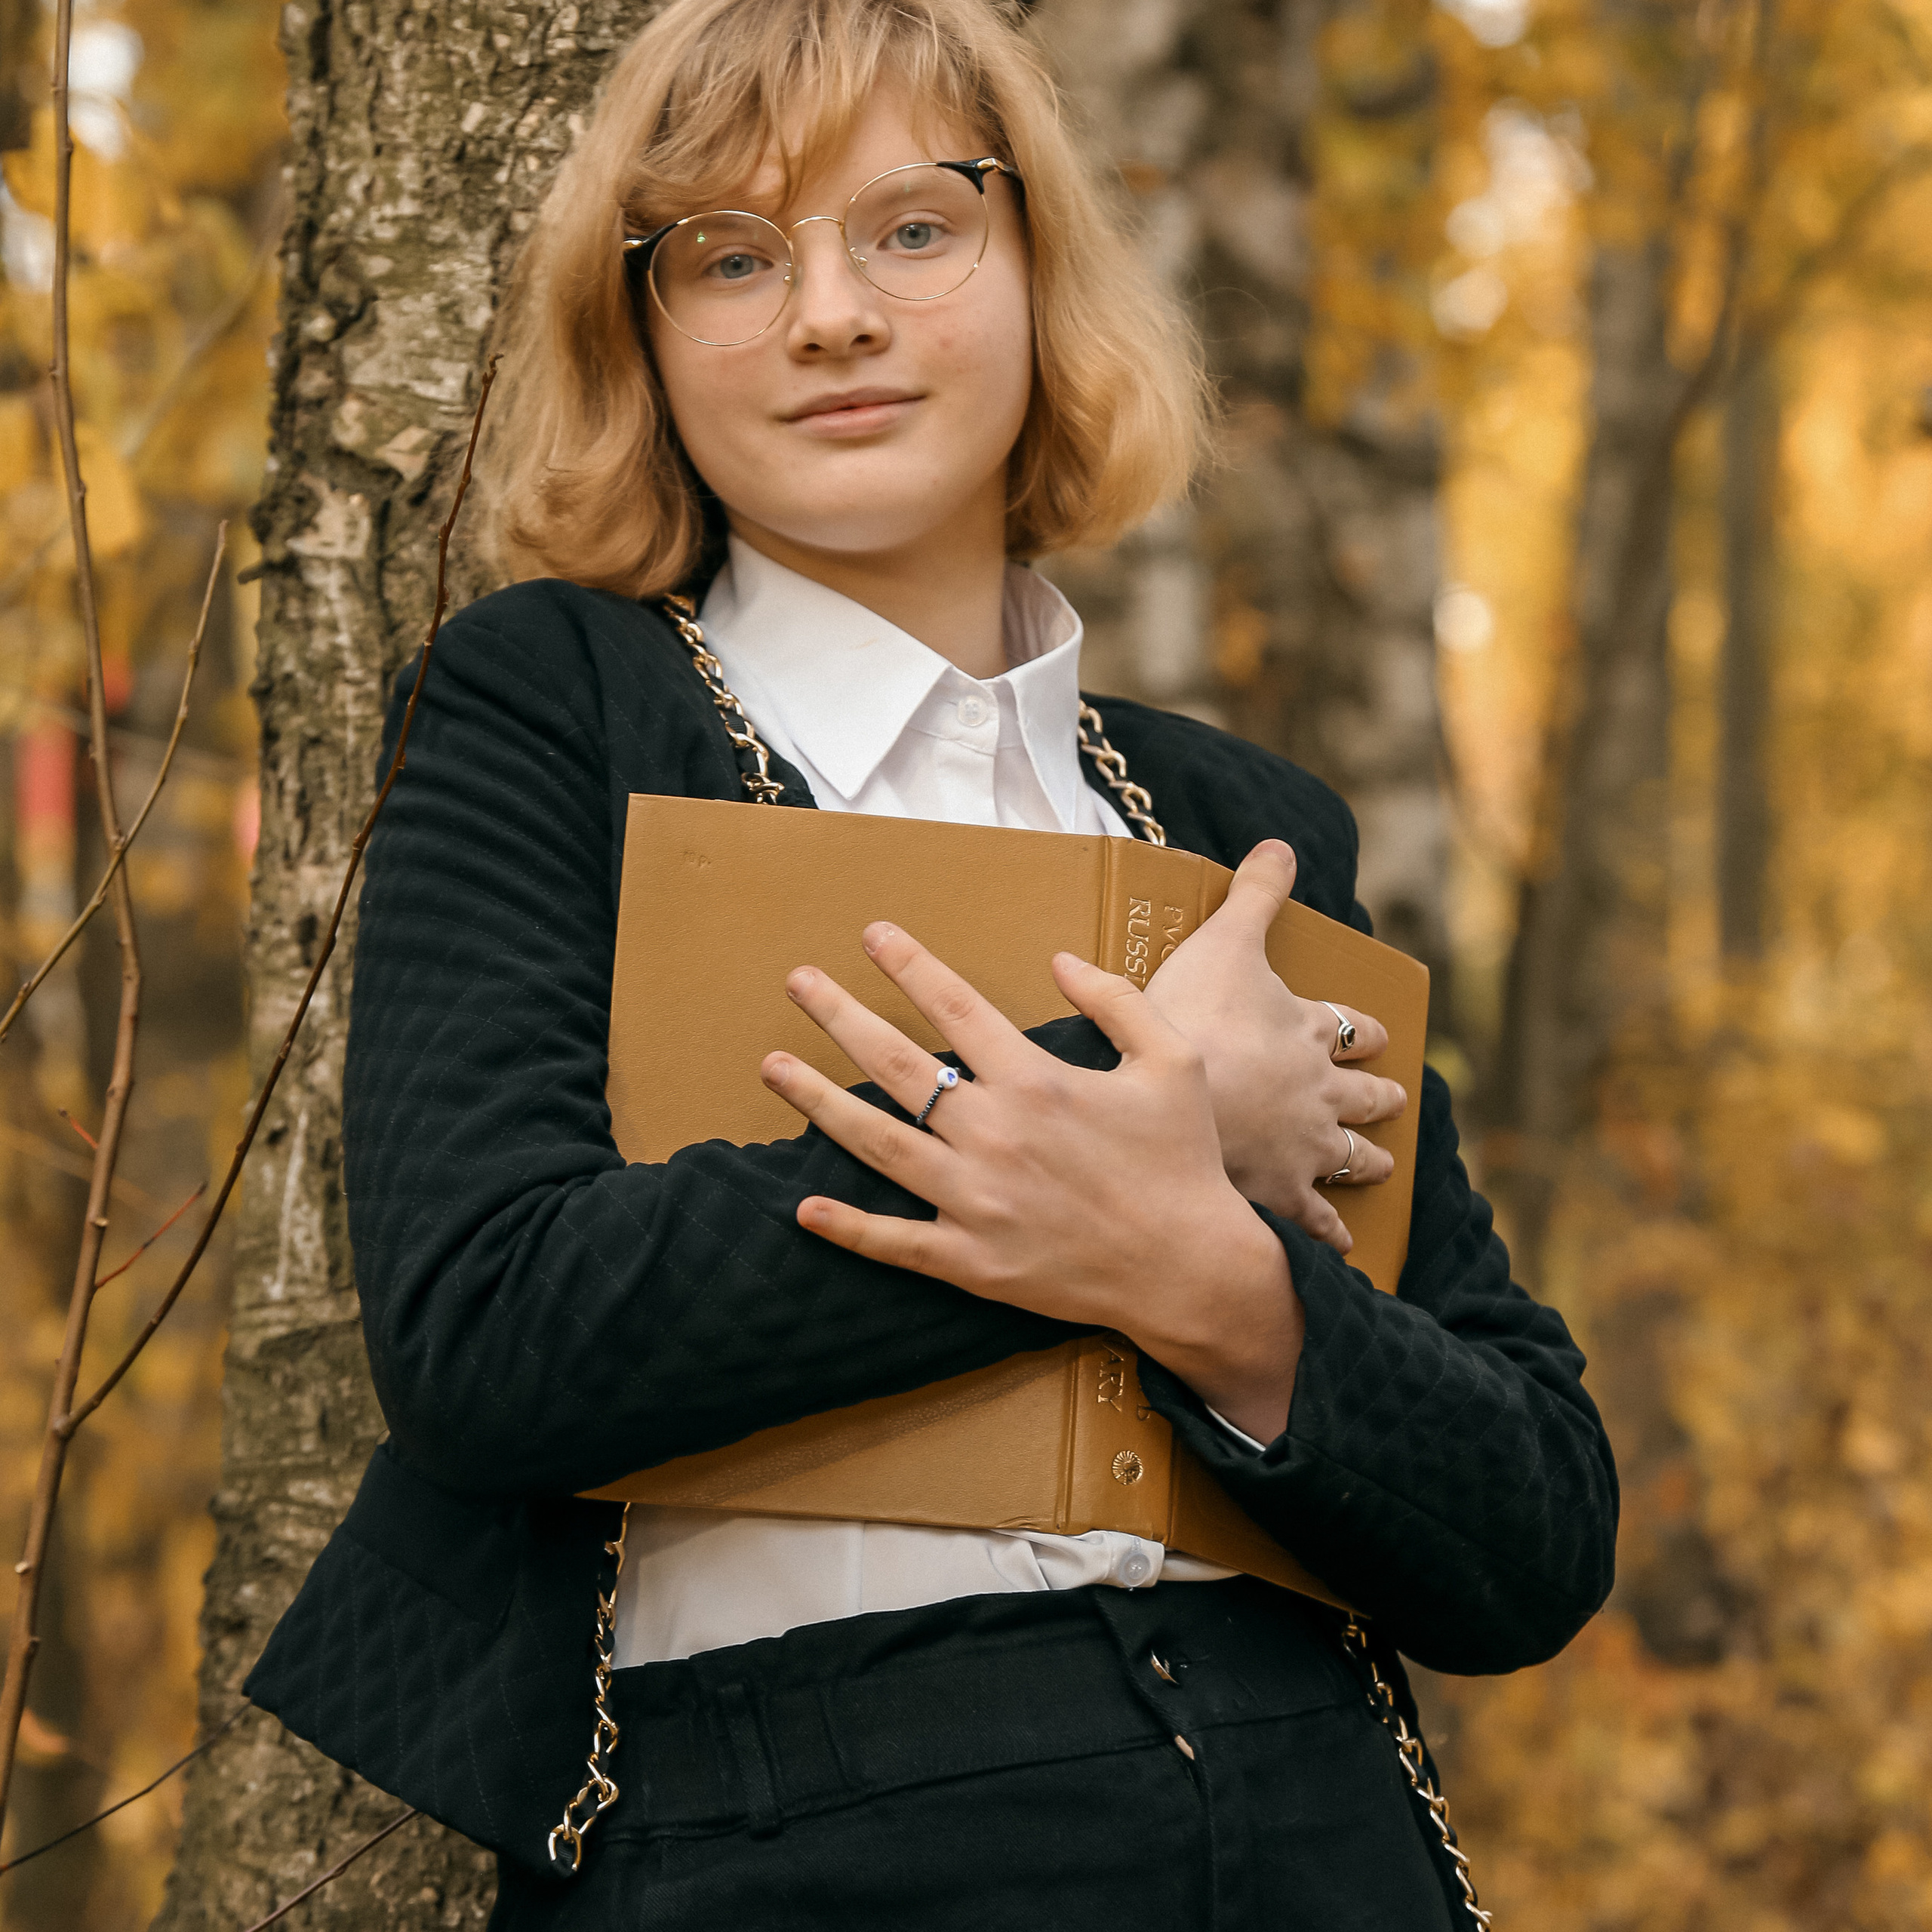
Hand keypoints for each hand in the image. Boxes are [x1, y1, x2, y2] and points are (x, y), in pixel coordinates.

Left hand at [761, 923, 1305, 1443]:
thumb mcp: (1173, 1061)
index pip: (956, 1007)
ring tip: (772, 1067)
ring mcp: (977, 1202)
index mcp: (1037, 1082)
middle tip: (797, 980)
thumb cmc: (1183, 1160)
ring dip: (819, 1102)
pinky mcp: (973, 1262)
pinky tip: (803, 1206)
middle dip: (840, 1015)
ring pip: (878, 1144)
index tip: (872, 933)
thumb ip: (1117, 1001)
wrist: (1192, 1268)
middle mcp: (995, 1136)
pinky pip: (896, 1242)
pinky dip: (848, 1227)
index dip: (910, 965)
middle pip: (897, 1065)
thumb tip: (1059, 958)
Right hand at [1144, 840, 1406, 1255]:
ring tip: (1380, 1170)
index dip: (1365, 1032)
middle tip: (1392, 1106)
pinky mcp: (1283, 1195)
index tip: (1378, 1035)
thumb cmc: (1199, 1017)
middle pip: (1364, 1099)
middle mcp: (1322, 1093)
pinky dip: (1333, 1237)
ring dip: (1369, 1164)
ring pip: (1354, 1159)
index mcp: (1310, 1033)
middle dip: (1379, 1101)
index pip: (1352, 1030)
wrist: (1181, 1101)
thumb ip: (1255, 893)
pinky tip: (1344, 1251)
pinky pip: (1319, 1224)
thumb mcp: (1227, 939)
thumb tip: (1280, 843)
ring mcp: (1307, 1149)